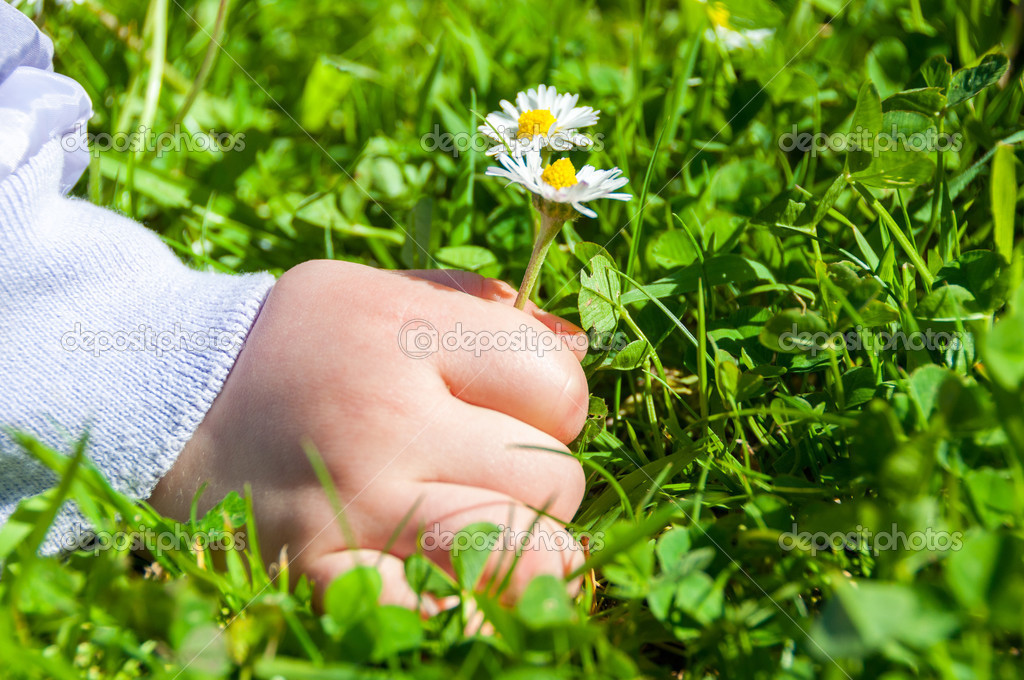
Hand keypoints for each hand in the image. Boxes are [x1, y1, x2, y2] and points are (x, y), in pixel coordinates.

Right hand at [148, 260, 589, 610]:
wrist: (173, 398)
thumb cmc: (307, 342)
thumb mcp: (386, 289)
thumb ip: (484, 305)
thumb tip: (581, 347)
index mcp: (406, 333)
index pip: (560, 385)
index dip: (555, 402)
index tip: (513, 405)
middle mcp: (384, 418)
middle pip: (554, 478)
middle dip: (542, 480)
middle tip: (489, 470)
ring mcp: (353, 504)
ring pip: (519, 554)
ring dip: (527, 554)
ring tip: (491, 534)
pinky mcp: (316, 572)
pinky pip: (430, 619)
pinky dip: (466, 620)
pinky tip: (468, 602)